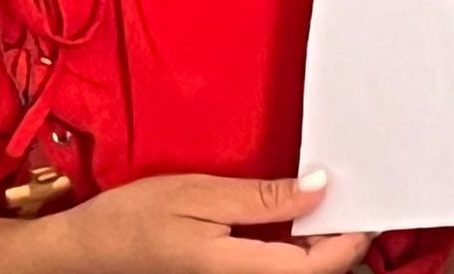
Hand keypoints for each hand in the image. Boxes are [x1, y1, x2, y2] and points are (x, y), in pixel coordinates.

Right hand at [31, 172, 371, 273]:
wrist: (84, 252)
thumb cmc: (131, 220)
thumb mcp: (199, 194)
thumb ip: (262, 197)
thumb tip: (319, 187)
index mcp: (237, 272)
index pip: (316, 268)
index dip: (351, 239)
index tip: (370, 203)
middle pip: (310, 273)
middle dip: (340, 238)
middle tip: (355, 192)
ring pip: (293, 271)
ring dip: (318, 242)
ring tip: (328, 197)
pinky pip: (272, 267)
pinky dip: (292, 244)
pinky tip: (294, 215)